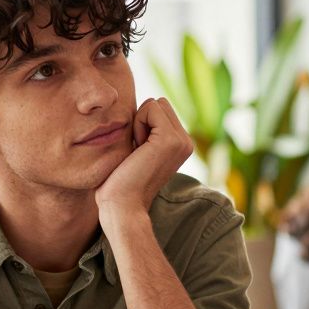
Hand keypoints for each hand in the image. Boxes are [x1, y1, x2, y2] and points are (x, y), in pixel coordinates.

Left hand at [94, 98, 193, 222]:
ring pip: (155, 104)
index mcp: (181, 145)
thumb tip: (142, 107)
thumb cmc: (121, 182)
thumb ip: (146, 131)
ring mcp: (182, 141)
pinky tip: (137, 148)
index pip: (161, 109)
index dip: (142, 123)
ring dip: (139, 122)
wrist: (123, 205)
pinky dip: (137, 124)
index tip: (138, 151)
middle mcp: (187, 143)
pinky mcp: (171, 140)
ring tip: (137, 151)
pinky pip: (151, 108)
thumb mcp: (138, 150)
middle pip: (159, 103)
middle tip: (136, 150)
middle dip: (142, 119)